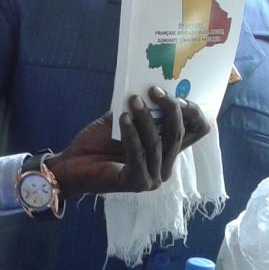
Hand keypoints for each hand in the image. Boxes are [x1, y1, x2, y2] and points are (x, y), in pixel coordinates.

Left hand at [45, 87, 210, 195]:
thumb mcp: (121, 119)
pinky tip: (122, 118)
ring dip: (145, 118)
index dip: (192, 112)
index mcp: (167, 149)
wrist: (71, 165)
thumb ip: (139, 108)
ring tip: (132, 100)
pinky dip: (131, 134)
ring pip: (158, 143)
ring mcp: (153, 177)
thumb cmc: (96, 143)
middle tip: (153, 90)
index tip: (174, 93)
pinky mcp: (137, 182)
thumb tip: (150, 86)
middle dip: (170, 109)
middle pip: (179, 134)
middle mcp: (165, 165)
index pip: (197, 130)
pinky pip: (139, 154)